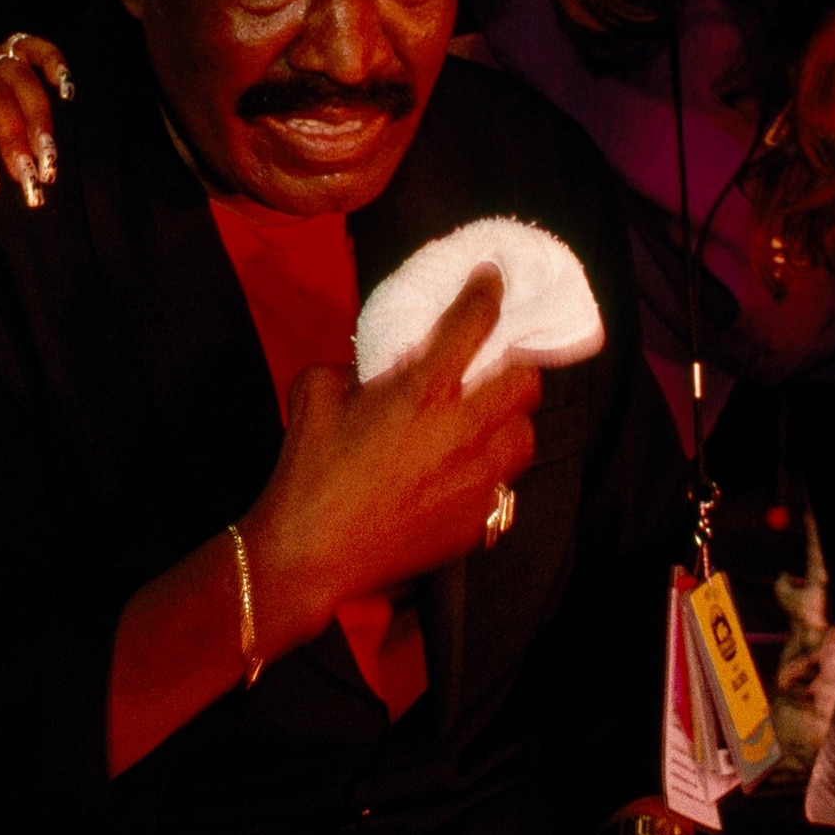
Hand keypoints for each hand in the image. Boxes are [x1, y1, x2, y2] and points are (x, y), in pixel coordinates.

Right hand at [240, 267, 536, 642]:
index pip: (476, 322)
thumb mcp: (314, 391)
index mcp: (423, 390)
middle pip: (526, 381)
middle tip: (493, 364)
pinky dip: (488, 472)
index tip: (491, 279)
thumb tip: (372, 368)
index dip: (488, 291)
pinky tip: (459, 473)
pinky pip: (502, 486)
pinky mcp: (475, 521)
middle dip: (514, 364)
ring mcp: (476, 481)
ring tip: (483, 422)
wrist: (310, 554)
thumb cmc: (308, 472)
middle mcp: (463, 431)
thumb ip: (353, 366)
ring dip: (508, 422)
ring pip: (523, 437)